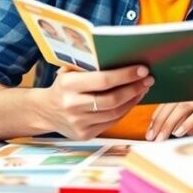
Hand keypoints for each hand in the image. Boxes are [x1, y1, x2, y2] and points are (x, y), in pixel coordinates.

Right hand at [39, 65, 153, 139]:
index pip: (103, 80)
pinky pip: (112, 122)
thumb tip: (123, 58)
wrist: (45, 111)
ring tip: (143, 88)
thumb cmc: (63, 85)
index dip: (125, 75)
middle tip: (148, 79)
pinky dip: (125, 110)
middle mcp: (72, 106)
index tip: (142, 69)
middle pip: (112, 99)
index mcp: (68, 85)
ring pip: (115, 112)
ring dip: (133, 99)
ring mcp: (78, 123)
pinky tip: (132, 100)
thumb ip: (91, 66)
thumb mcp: (70, 71)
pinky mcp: (85, 134)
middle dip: (134, 88)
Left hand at [146, 85, 192, 140]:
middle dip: (161, 121)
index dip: (157, 117)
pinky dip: (188, 123)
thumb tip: (161, 133)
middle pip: (174, 103)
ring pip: (184, 106)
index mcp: (192, 92)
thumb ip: (181, 123)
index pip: (169, 101)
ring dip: (171, 123)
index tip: (149, 132)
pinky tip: (180, 132)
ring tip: (163, 137)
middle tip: (153, 137)